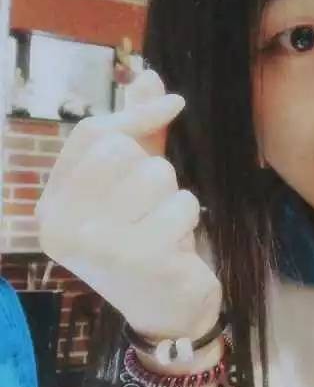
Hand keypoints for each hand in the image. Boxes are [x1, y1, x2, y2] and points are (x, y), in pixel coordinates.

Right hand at [35, 69, 222, 341]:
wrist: (167, 311)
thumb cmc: (148, 242)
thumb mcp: (134, 185)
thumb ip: (139, 132)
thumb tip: (149, 75)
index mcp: (51, 207)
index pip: (91, 134)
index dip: (135, 115)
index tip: (175, 104)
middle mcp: (62, 226)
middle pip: (122, 150)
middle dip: (153, 170)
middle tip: (152, 209)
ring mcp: (96, 244)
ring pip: (156, 174)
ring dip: (174, 198)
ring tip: (163, 230)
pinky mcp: (137, 258)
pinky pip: (182, 204)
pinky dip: (189, 220)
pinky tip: (177, 247)